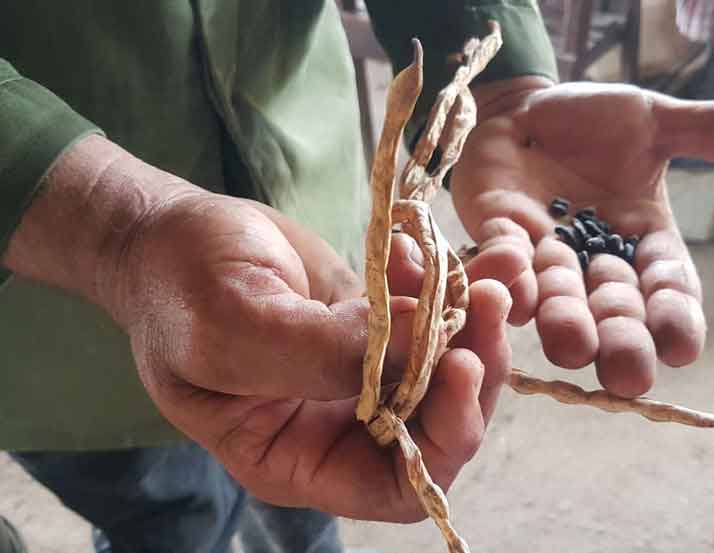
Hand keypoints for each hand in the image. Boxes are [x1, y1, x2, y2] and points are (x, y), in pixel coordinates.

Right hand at [4, 136, 512, 521]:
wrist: (170, 237)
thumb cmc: (179, 289)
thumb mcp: (234, 323)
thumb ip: (320, 351)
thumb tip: (423, 349)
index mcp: (298, 456)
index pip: (395, 484)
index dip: (442, 440)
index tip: (459, 367)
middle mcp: (340, 425)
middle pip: (438, 425)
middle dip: (474, 369)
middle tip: (491, 301)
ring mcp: (362, 374)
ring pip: (446, 369)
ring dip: (478, 322)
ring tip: (495, 267)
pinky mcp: (375, 327)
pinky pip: (431, 318)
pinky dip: (454, 285)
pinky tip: (455, 249)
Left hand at [451, 78, 713, 397]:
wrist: (526, 110)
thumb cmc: (593, 123)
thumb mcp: (653, 122)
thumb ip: (707, 130)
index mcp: (643, 241)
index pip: (669, 287)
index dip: (676, 318)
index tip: (682, 347)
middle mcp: (595, 261)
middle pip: (614, 315)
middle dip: (621, 343)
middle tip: (626, 374)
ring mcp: (544, 254)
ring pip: (556, 300)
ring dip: (563, 319)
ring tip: (570, 339)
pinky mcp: (498, 234)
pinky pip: (501, 259)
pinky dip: (505, 270)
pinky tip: (512, 271)